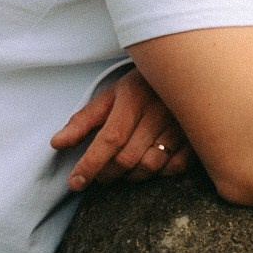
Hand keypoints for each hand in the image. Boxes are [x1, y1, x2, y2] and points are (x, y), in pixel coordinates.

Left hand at [51, 68, 192, 190]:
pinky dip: (159, 172)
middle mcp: (158, 112)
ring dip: (131, 176)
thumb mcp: (110, 96)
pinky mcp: (195, 136)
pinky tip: (150, 164)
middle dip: (107, 173)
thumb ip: (83, 120)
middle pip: (127, 158)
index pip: (109, 139)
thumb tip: (57, 144)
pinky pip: (175, 167)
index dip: (90, 164)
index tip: (75, 182)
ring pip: (150, 166)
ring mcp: (180, 125)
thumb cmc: (142, 86)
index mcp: (134, 98)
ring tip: (122, 169)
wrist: (185, 70)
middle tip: (99, 174)